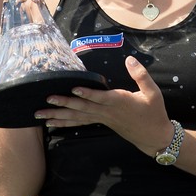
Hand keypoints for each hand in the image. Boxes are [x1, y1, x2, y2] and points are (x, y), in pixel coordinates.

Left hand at [36, 56, 175, 156]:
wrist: (154, 136)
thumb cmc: (154, 113)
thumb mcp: (152, 92)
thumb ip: (140, 75)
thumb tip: (130, 59)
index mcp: (119, 102)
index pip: (101, 97)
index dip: (87, 94)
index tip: (73, 89)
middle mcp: (107, 112)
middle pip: (83, 108)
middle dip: (64, 104)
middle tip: (47, 100)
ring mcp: (103, 119)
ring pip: (78, 117)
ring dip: (58, 116)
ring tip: (40, 115)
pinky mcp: (102, 122)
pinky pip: (80, 123)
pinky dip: (66, 123)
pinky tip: (53, 123)